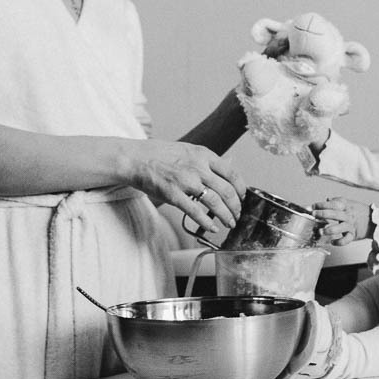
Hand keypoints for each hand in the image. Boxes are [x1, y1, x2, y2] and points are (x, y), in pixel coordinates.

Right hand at [123, 140, 245, 233]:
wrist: (136, 159)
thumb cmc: (161, 154)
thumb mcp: (189, 150)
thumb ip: (209, 160)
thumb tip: (231, 162)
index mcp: (204, 155)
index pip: (231, 173)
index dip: (241, 188)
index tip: (243, 197)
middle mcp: (198, 167)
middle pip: (226, 190)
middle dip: (236, 207)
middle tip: (237, 215)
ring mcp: (186, 181)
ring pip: (215, 202)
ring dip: (226, 216)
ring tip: (229, 223)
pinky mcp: (173, 195)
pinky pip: (195, 211)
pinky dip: (207, 222)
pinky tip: (212, 228)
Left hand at [311, 197, 370, 245]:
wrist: (373, 220)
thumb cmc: (358, 211)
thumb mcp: (348, 203)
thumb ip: (337, 201)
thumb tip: (326, 199)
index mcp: (346, 206)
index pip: (333, 203)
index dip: (322, 204)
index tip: (313, 206)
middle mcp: (348, 215)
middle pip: (335, 214)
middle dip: (323, 214)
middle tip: (314, 215)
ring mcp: (351, 225)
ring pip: (340, 227)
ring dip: (329, 230)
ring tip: (320, 231)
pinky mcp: (353, 235)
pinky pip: (346, 240)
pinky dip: (339, 242)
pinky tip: (332, 242)